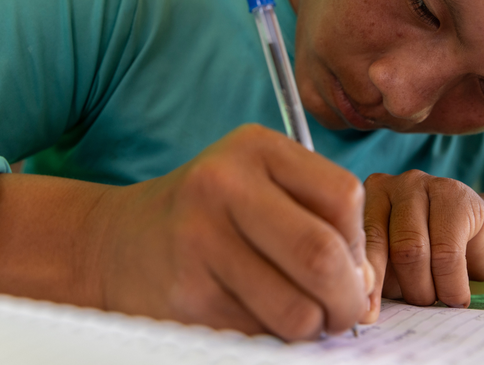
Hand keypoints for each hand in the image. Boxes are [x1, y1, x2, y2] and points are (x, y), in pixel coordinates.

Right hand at [92, 124, 374, 339]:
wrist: (118, 240)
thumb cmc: (207, 213)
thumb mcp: (258, 185)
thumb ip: (316, 218)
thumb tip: (365, 285)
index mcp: (255, 148)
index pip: (343, 195)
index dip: (359, 244)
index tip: (351, 266)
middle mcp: (224, 184)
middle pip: (322, 255)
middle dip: (347, 300)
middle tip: (344, 314)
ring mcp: (199, 239)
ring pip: (296, 309)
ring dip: (312, 327)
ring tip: (301, 316)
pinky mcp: (185, 294)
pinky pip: (258, 332)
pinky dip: (271, 335)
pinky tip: (253, 313)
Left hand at [360, 169, 483, 321]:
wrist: (482, 235)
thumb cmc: (430, 253)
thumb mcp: (396, 262)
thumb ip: (380, 272)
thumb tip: (365, 307)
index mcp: (366, 200)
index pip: (361, 244)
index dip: (367, 281)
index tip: (367, 313)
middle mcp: (388, 185)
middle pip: (386, 246)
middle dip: (402, 287)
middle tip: (416, 306)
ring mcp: (422, 185)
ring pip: (413, 249)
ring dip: (426, 289)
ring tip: (437, 300)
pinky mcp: (456, 195)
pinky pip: (448, 252)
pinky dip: (451, 285)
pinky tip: (456, 297)